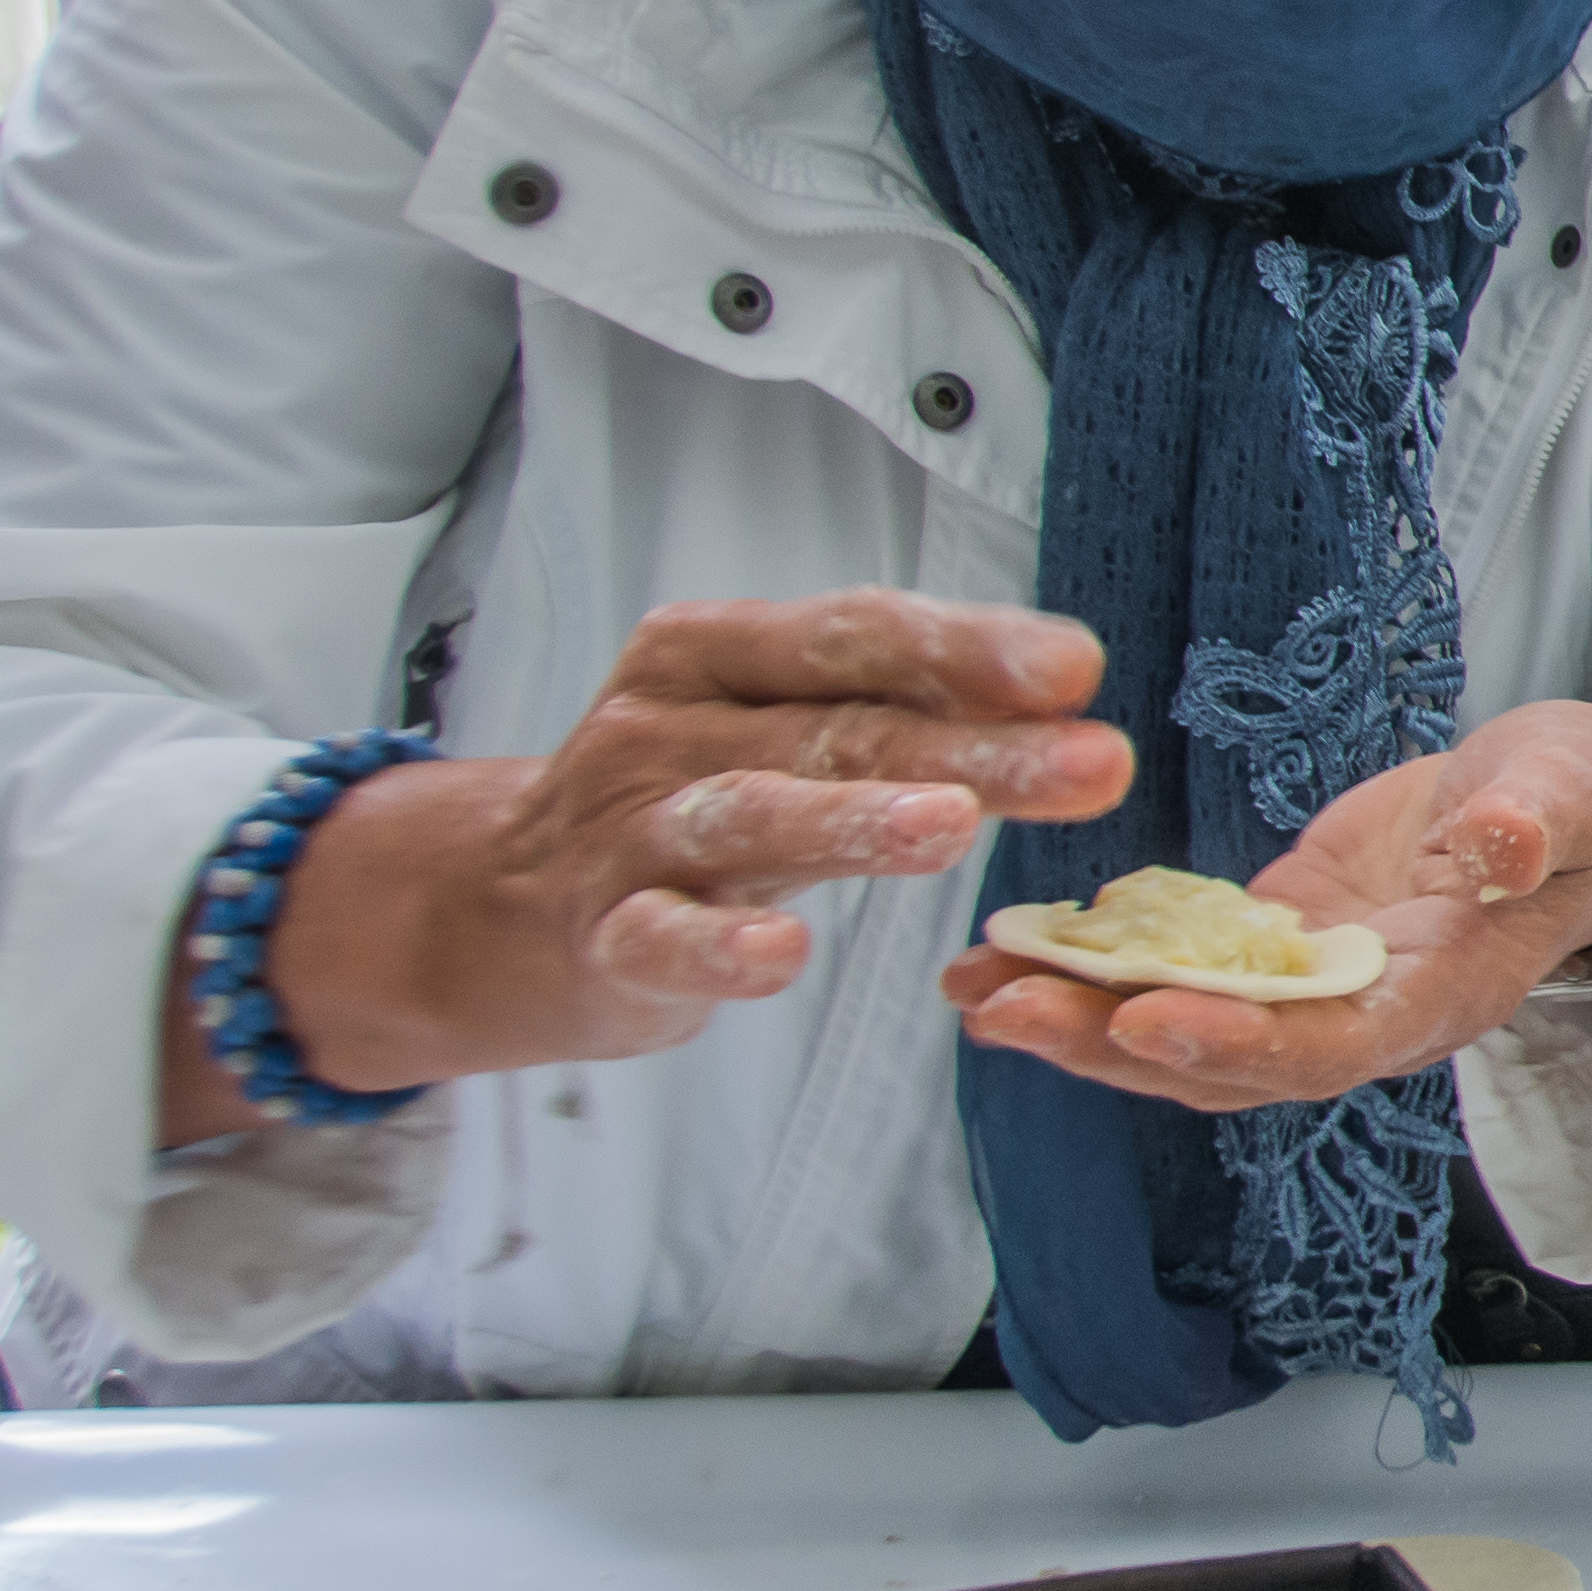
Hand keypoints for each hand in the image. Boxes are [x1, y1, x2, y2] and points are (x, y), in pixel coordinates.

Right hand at [190, 593, 1128, 1130]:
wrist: (503, 905)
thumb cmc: (684, 794)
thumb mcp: (785, 728)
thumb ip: (909, 709)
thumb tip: (1070, 696)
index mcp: (717, 653)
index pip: (857, 634)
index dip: (968, 648)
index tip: (1078, 670)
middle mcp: (667, 727)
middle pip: (837, 728)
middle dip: (971, 745)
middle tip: (1087, 761)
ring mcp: (628, 830)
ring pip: (749, 815)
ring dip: (853, 820)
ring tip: (948, 825)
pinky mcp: (603, 933)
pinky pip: (662, 937)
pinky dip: (719, 947)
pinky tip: (784, 955)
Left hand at [951, 699, 1591, 1110]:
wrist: (1567, 816)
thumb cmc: (1582, 806)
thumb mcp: (1574, 789)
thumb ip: (1537, 821)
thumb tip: (1498, 843)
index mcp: (1442, 994)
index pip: (1332, 1043)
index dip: (1239, 1043)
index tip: (1144, 1016)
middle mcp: (1366, 1017)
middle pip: (1230, 1064)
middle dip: (1113, 1044)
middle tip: (1003, 1006)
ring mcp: (1312, 990)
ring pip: (1184, 1037)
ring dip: (1077, 1022)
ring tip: (973, 987)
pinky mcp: (1273, 947)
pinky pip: (1173, 980)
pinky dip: (1089, 975)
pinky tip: (1005, 951)